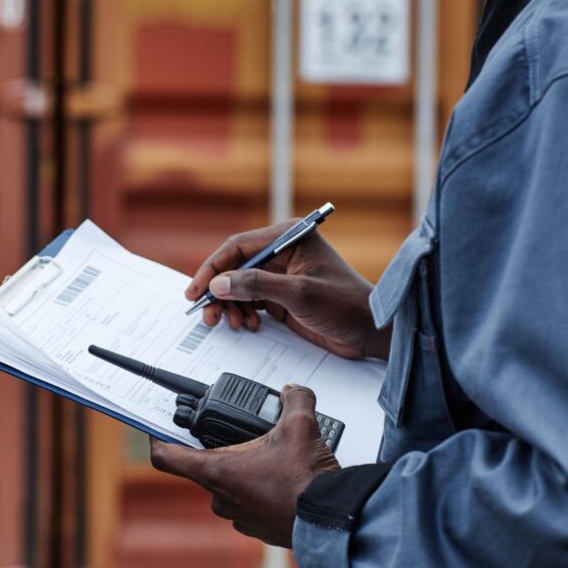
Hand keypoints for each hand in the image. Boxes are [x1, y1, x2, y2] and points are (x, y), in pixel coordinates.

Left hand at [149, 385, 338, 547]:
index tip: (157, 428)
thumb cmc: (306, 481)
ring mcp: (237, 516)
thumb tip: (293, 391)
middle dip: (219, 448)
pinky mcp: (257, 527)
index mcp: (216, 471)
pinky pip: (248, 502)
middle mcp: (220, 497)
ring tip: (268, 456)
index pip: (166, 456)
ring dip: (241, 470)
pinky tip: (281, 478)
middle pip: (203, 467)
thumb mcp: (300, 426)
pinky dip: (259, 489)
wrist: (331, 521)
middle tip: (237, 433)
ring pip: (228, 485)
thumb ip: (294, 400)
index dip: (157, 438)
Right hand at [186, 221, 390, 359]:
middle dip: (219, 292)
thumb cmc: (346, 305)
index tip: (197, 290)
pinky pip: (250, 300)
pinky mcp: (281, 294)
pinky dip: (243, 312)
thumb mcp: (299, 294)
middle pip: (234, 267)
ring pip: (239, 285)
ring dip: (230, 305)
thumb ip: (257, 286)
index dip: (213, 269)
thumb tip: (220, 284)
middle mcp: (283, 252)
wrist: (369, 331)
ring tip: (233, 323)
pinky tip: (248, 324)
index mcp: (289, 237)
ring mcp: (281, 274)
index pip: (238, 247)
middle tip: (209, 314)